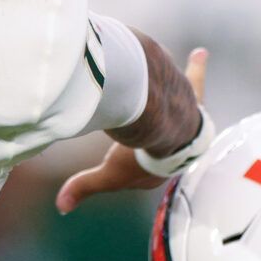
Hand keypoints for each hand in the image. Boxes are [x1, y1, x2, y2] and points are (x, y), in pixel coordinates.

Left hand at [55, 47, 207, 212]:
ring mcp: (189, 119)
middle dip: (166, 136)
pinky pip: (195, 80)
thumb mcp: (109, 173)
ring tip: (176, 100)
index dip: (138, 166)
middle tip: (159, 135)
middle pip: (170, 138)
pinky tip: (200, 52)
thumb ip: (86, 186)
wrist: (169, 128)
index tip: (129, 163)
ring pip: (185, 110)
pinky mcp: (193, 97)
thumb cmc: (142, 153)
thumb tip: (61, 207)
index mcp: (164, 166)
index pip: (151, 167)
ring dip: (181, 104)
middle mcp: (181, 143)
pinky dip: (197, 67)